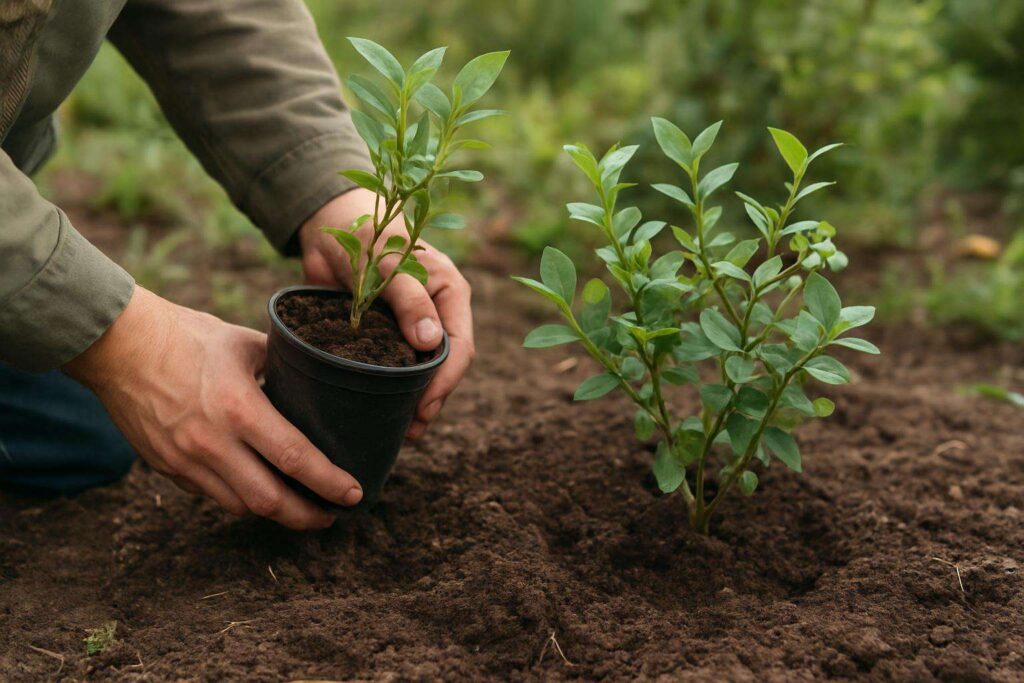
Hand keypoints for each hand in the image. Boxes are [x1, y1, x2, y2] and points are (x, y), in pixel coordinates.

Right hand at [65, 286, 362, 528]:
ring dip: (275, 513)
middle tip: (332, 516)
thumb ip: (281, 368)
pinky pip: (211, 495)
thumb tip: (313, 382)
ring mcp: (185, 461)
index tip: (354, 494)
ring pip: (239, 506)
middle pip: (270, 501)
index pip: (295, 458)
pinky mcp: (166, 467)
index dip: (329, 482)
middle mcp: (212, 443)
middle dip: (308, 516)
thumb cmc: (184, 335)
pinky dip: (239, 498)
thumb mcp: (244, 343)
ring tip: (301, 508)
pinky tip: (257, 489)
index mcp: (238, 408)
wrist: (116, 344)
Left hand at [298, 189, 474, 438]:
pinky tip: (382, 411)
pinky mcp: (387, 333)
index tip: (423, 408)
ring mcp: (413, 324)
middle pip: (444, 366)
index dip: (445, 381)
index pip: (459, 347)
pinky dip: (391, 389)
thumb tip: (431, 344)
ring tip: (400, 430)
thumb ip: (408, 299)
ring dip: (413, 400)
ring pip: (422, 370)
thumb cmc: (364, 234)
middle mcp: (437, 312)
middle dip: (432, 399)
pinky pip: (396, 366)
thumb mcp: (387, 262)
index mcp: (450, 293)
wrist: (329, 224)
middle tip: (412, 430)